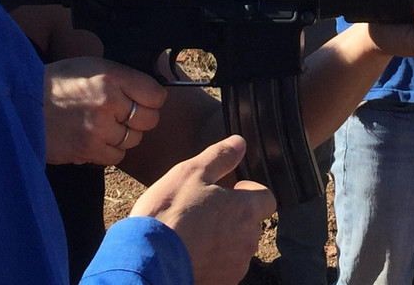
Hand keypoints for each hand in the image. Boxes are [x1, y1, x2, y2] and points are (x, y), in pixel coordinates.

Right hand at [43, 57, 166, 165]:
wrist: (20, 105)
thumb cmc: (57, 83)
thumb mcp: (91, 67)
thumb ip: (122, 78)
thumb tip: (151, 93)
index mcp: (112, 77)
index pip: (156, 95)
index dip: (152, 99)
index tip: (143, 100)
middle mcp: (109, 102)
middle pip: (149, 120)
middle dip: (140, 118)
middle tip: (123, 115)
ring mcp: (99, 128)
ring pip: (134, 139)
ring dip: (123, 135)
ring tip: (104, 126)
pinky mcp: (88, 150)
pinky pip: (116, 156)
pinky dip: (110, 150)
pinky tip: (95, 139)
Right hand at [131, 135, 276, 284]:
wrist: (146, 260)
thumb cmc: (168, 214)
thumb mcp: (191, 173)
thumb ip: (220, 156)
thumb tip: (240, 143)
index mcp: (245, 210)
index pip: (268, 198)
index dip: (250, 192)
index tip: (231, 190)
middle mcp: (247, 240)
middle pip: (251, 223)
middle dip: (234, 216)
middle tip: (205, 211)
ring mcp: (235, 266)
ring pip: (238, 247)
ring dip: (224, 239)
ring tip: (194, 233)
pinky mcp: (222, 283)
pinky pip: (224, 268)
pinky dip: (213, 260)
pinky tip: (190, 253)